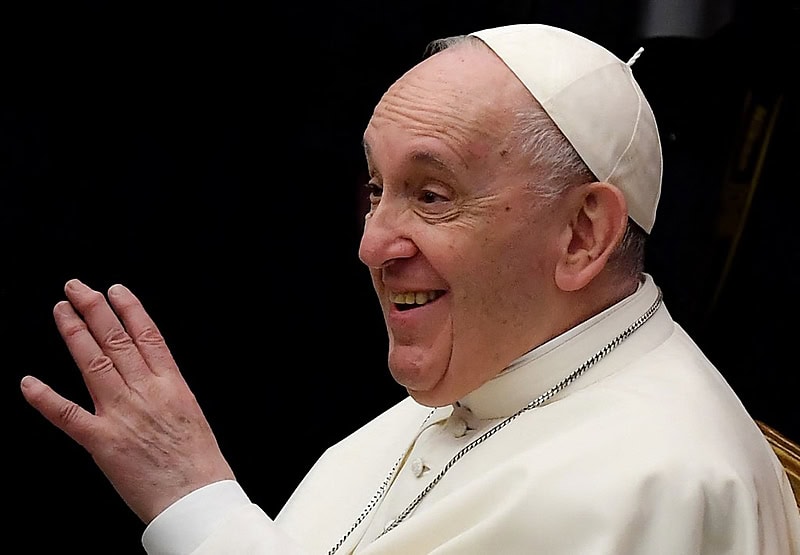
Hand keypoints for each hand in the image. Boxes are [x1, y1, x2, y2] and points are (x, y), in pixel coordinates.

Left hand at [20, 279, 235, 522]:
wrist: (197, 497)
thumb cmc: (199, 462)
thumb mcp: (191, 414)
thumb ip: (167, 392)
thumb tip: (151, 374)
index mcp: (171, 385)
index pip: (148, 336)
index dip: (129, 309)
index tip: (115, 290)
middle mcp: (145, 392)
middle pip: (116, 341)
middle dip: (95, 310)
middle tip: (77, 288)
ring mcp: (121, 414)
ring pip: (93, 364)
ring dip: (74, 334)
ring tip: (61, 311)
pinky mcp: (101, 442)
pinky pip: (68, 415)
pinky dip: (45, 398)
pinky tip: (29, 382)